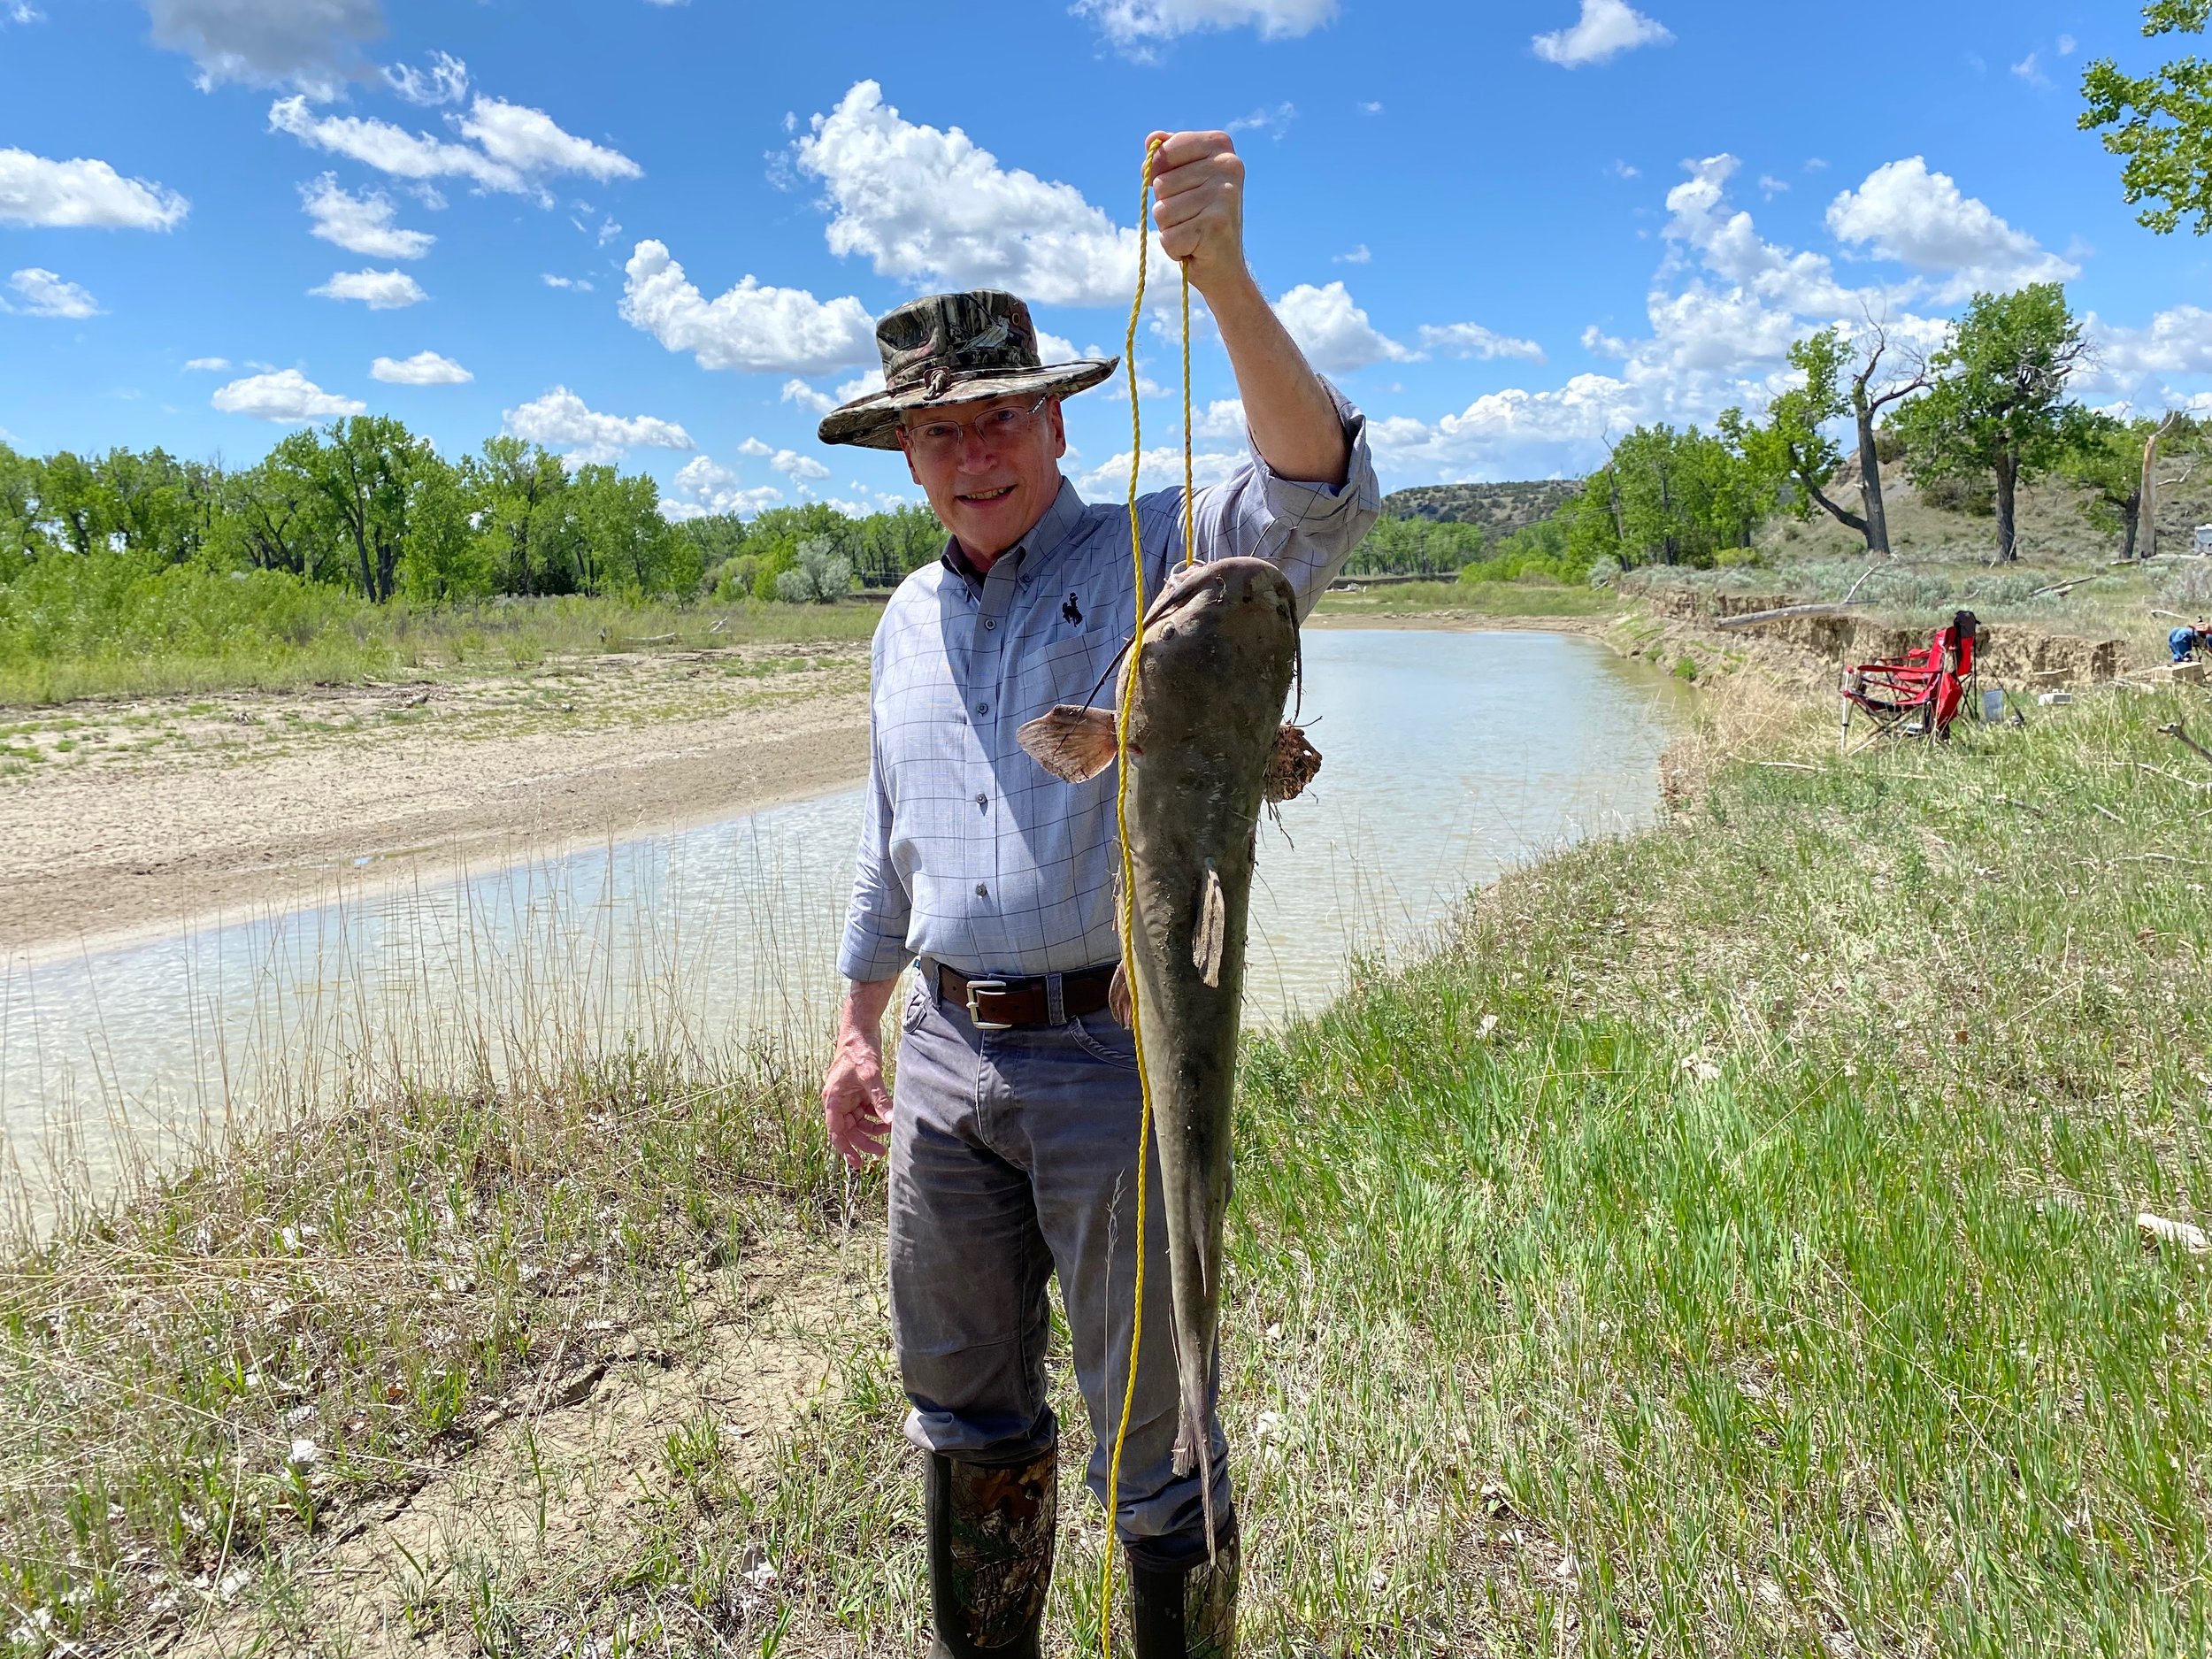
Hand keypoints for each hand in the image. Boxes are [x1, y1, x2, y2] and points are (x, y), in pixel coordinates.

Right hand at [822, 977, 897, 1167]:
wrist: (860, 1028)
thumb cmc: (859, 1050)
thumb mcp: (870, 1075)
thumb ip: (880, 1099)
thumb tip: (891, 1121)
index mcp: (833, 1099)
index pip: (836, 1131)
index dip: (845, 1149)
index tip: (856, 1163)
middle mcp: (838, 1100)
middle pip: (849, 1130)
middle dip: (864, 1142)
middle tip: (881, 1153)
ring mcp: (849, 1096)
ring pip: (859, 1121)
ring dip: (872, 1129)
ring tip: (889, 1131)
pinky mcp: (859, 1090)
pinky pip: (866, 1110)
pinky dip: (876, 1115)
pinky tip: (888, 1117)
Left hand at [1147, 130, 1247, 295]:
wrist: (1225, 266)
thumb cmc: (1198, 218)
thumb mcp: (1183, 179)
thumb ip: (1167, 155)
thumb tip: (1152, 139)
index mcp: (1221, 146)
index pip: (1166, 149)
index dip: (1159, 171)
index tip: (1178, 188)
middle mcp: (1228, 166)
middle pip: (1160, 184)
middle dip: (1166, 207)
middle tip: (1190, 217)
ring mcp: (1224, 195)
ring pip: (1161, 211)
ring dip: (1169, 229)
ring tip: (1192, 231)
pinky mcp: (1216, 225)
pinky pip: (1168, 237)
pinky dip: (1174, 248)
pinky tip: (1194, 248)